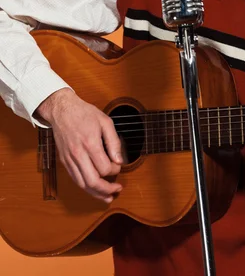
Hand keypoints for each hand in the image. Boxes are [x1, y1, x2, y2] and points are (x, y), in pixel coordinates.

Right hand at [35, 88, 122, 202]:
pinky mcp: (65, 161)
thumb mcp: (105, 121)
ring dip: (96, 194)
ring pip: (82, 184)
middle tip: (117, 189)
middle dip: (107, 190)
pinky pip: (75, 180)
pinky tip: (94, 189)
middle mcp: (78, 154)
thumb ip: (114, 142)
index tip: (119, 166)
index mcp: (90, 143)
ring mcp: (69, 159)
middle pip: (92, 181)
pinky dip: (85, 188)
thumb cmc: (84, 113)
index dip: (115, 170)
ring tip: (108, 196)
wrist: (62, 110)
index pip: (104, 168)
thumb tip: (119, 160)